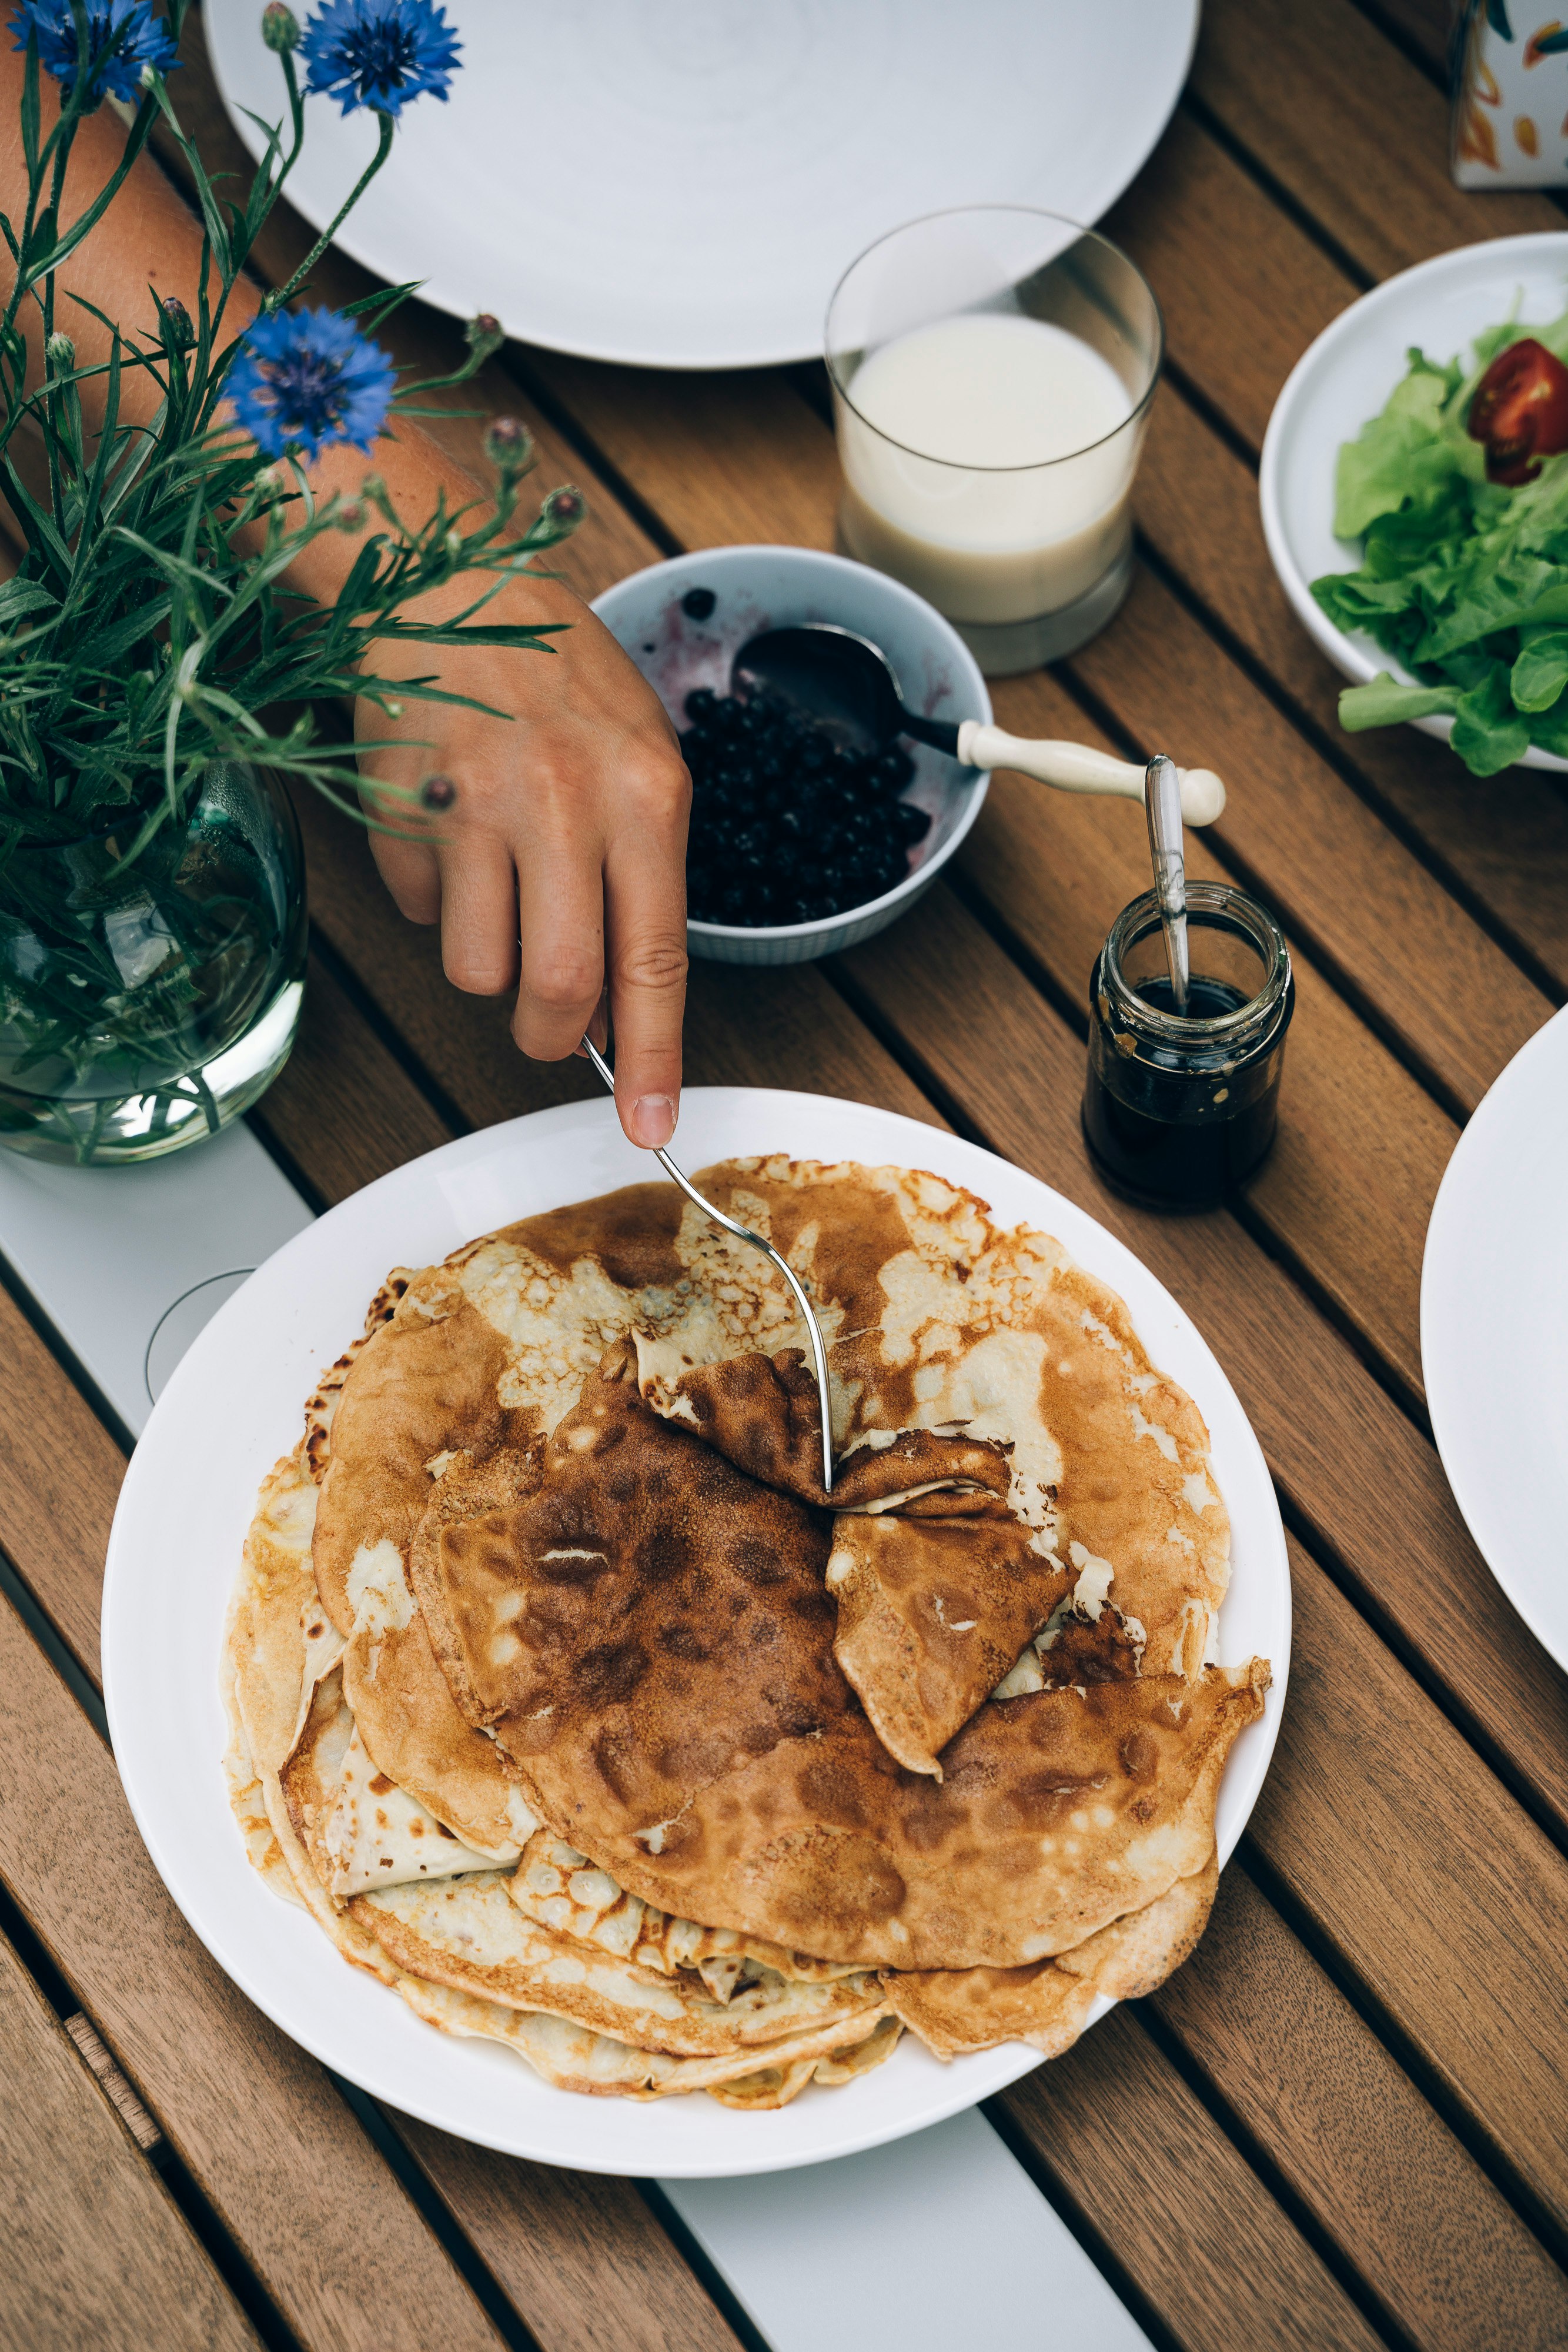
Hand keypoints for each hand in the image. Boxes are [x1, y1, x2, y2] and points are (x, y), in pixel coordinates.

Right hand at [354, 565, 691, 1148]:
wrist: (443, 582)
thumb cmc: (554, 675)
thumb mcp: (638, 754)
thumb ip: (641, 874)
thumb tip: (623, 1003)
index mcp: (647, 795)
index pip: (655, 960)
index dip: (654, 1059)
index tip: (651, 1129)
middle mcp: (567, 804)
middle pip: (558, 989)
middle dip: (550, 1036)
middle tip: (546, 1029)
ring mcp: (477, 806)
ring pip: (476, 969)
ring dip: (484, 961)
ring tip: (493, 888)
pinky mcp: (402, 809)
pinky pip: (418, 913)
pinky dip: (432, 898)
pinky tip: (445, 829)